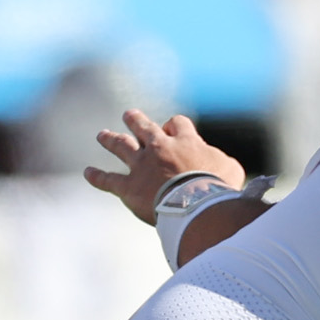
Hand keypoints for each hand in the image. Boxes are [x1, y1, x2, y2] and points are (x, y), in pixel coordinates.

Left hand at [86, 109, 245, 224]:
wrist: (195, 204)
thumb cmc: (219, 187)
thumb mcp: (231, 169)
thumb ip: (222, 161)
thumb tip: (220, 164)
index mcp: (185, 141)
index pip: (178, 123)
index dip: (174, 126)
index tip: (173, 131)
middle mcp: (159, 148)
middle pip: (143, 127)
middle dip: (135, 120)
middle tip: (129, 115)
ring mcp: (141, 166)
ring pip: (121, 146)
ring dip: (110, 139)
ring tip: (102, 135)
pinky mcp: (129, 187)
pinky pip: (109, 180)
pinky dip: (97, 176)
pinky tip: (88, 173)